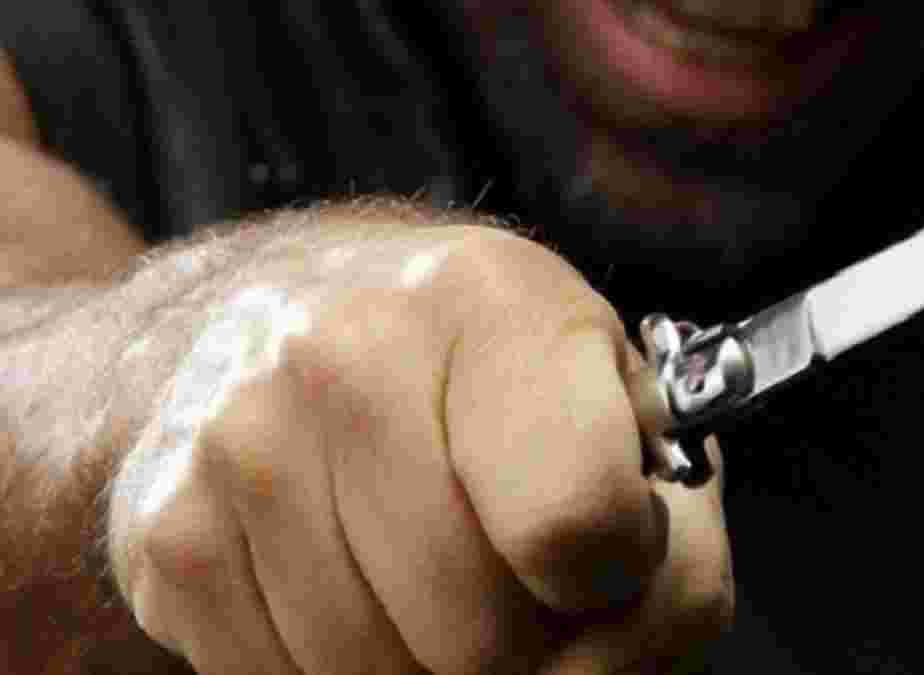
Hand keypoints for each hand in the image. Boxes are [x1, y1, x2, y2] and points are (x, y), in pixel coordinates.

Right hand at [108, 225, 733, 673]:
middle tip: (525, 574)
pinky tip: (366, 579)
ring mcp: (243, 448)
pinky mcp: (172, 534)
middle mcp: (346, 357)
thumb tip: (640, 620)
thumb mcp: (607, 387)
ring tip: (442, 567)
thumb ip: (666, 512)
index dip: (621, 575)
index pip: (576, 521)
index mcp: (488, 301)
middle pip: (484, 635)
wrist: (277, 314)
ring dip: (437, 658)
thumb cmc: (474, 359)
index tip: (612, 549)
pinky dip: (353, 665)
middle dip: (531, 638)